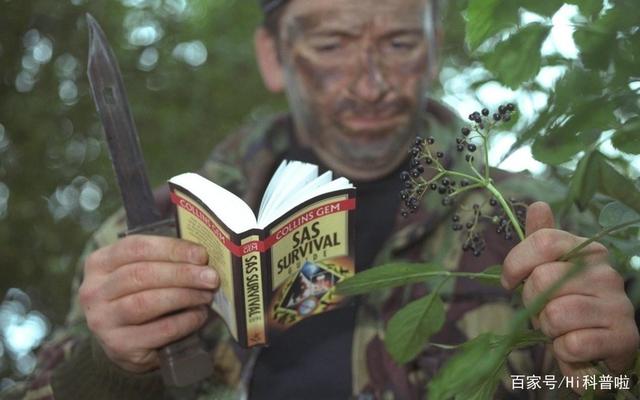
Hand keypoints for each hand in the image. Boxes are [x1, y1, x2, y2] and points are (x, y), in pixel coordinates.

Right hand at [79, 235, 218, 372]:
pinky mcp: (119, 346)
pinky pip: (158, 331)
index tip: (201, 254)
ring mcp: (102, 321)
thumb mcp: (143, 272)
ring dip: (184, 296)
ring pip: (147, 302)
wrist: (125, 343)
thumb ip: (164, 260)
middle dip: (183, 274)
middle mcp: (94, 291)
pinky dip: (184, 321)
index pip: (135, 247)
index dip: (172, 249)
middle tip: (211, 277)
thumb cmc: (140, 296)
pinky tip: (199, 315)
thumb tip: (202, 255)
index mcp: (99, 263)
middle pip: (142, 274)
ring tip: (206, 295)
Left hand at [501, 202, 638, 379]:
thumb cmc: (570, 304)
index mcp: (588, 251)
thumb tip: (538, 205)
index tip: (509, 281)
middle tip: (544, 312)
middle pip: (541, 279)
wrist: (604, 347)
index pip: (542, 241)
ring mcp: (618, 304)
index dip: (515, 263)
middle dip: (532, 303)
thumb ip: (541, 241)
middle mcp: (606, 273)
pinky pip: (572, 345)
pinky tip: (576, 348)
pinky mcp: (625, 337)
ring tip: (562, 330)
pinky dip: (564, 352)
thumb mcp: (551, 270)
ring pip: (556, 314)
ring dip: (549, 330)